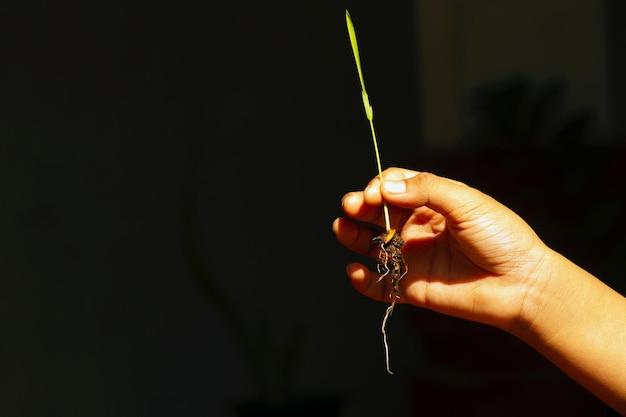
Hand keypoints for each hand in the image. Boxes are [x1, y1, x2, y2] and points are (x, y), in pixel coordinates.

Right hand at [333, 168, 549, 333]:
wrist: (522, 285)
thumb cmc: (502, 237)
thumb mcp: (467, 203)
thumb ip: (427, 190)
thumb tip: (386, 187)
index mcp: (432, 202)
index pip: (394, 186)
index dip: (380, 186)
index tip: (375, 192)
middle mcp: (417, 227)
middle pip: (377, 212)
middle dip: (360, 205)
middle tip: (351, 205)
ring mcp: (413, 257)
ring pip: (371, 245)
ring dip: (352, 236)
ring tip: (341, 229)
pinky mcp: (411, 288)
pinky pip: (379, 285)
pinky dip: (362, 280)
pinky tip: (356, 271)